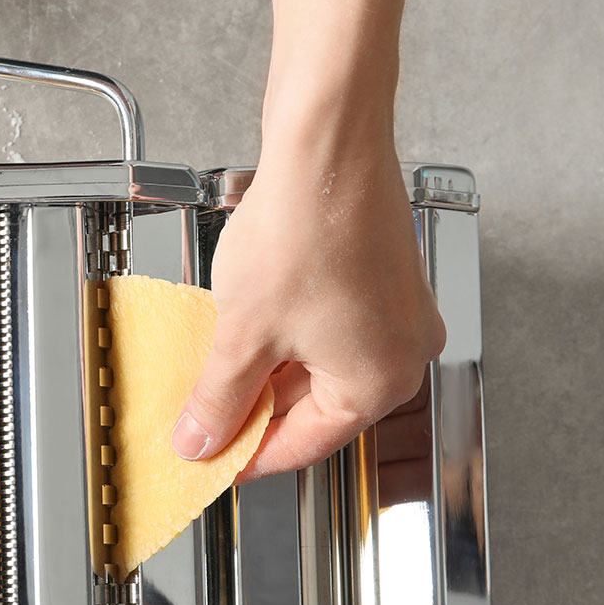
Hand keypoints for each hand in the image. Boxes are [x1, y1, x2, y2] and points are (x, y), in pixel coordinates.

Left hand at [174, 137, 444, 482]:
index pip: (304, 445)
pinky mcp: (381, 275)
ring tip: (213, 367)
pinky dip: (285, 333)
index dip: (248, 456)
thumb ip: (219, 398)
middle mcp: (402, 351)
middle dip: (253, 409)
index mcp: (380, 381)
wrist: (328, 143)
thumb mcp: (243, 334)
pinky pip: (328, 325)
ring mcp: (397, 311)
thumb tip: (202, 440)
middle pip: (314, 406)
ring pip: (318, 363)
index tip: (210, 461)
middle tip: (201, 417)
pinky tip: (244, 324)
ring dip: (266, 370)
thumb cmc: (306, 227)